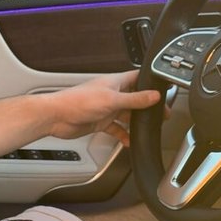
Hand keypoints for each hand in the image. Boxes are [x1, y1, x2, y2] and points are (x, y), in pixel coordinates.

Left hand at [45, 71, 161, 145]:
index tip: (163, 88)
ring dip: (136, 122)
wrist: (57, 116)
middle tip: (161, 114)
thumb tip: (154, 96)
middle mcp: (111, 94)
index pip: (137, 78)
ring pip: (126, 115)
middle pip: (135, 99)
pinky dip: (123, 135)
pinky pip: (115, 128)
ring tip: (149, 129)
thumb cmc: (78, 102)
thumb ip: (135, 99)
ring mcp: (106, 109)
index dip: (150, 82)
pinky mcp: (99, 122)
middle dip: (147, 107)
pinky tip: (129, 141)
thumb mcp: (112, 100)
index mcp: (115, 82)